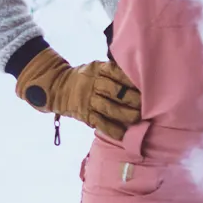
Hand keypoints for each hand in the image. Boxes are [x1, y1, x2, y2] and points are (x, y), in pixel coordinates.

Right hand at [14, 48, 141, 138]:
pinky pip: (101, 123)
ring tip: (139, 118)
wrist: (56, 87)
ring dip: (126, 115)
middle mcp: (93, 85)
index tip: (145, 86)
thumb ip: (112, 71)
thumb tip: (137, 75)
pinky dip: (113, 130)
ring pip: (110, 109)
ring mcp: (89, 101)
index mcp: (98, 70)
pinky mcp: (85, 114)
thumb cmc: (84, 77)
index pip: (117, 73)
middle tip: (146, 105)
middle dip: (133, 99)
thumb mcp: (95, 67)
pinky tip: (124, 134)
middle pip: (116, 92)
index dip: (131, 81)